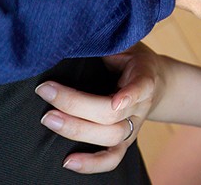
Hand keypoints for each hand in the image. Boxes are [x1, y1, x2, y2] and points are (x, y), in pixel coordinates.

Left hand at [34, 44, 164, 173]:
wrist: (154, 77)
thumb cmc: (131, 56)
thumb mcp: (124, 42)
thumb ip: (108, 42)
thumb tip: (71, 36)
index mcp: (145, 76)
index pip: (141, 87)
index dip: (130, 96)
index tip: (116, 102)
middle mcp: (142, 105)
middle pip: (113, 115)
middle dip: (76, 105)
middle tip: (46, 92)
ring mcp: (134, 125)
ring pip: (110, 137)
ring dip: (77, 130)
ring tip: (47, 119)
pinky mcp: (125, 140)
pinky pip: (113, 158)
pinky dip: (92, 164)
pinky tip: (68, 162)